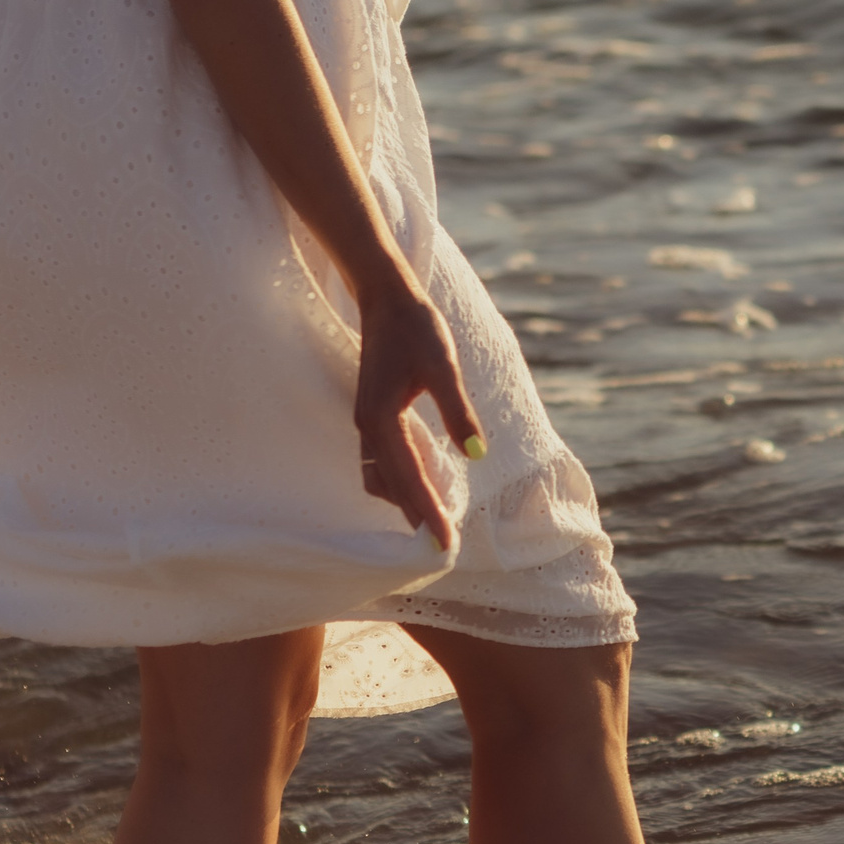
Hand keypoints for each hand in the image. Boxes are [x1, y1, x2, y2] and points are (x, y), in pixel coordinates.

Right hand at [353, 284, 484, 549]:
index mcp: (382, 419)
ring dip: (404, 500)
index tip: (444, 544)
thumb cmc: (417, 327)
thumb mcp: (443, 365)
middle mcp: (368, 426)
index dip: (427, 513)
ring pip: (379, 476)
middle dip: (415, 515)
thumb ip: (457, 410)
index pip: (409, 478)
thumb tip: (476, 453)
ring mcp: (366, 421)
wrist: (385, 297)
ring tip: (432, 520)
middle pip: (389, 486)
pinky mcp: (371, 414)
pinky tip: (421, 483)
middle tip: (442, 545)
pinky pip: (380, 461)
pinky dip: (398, 480)